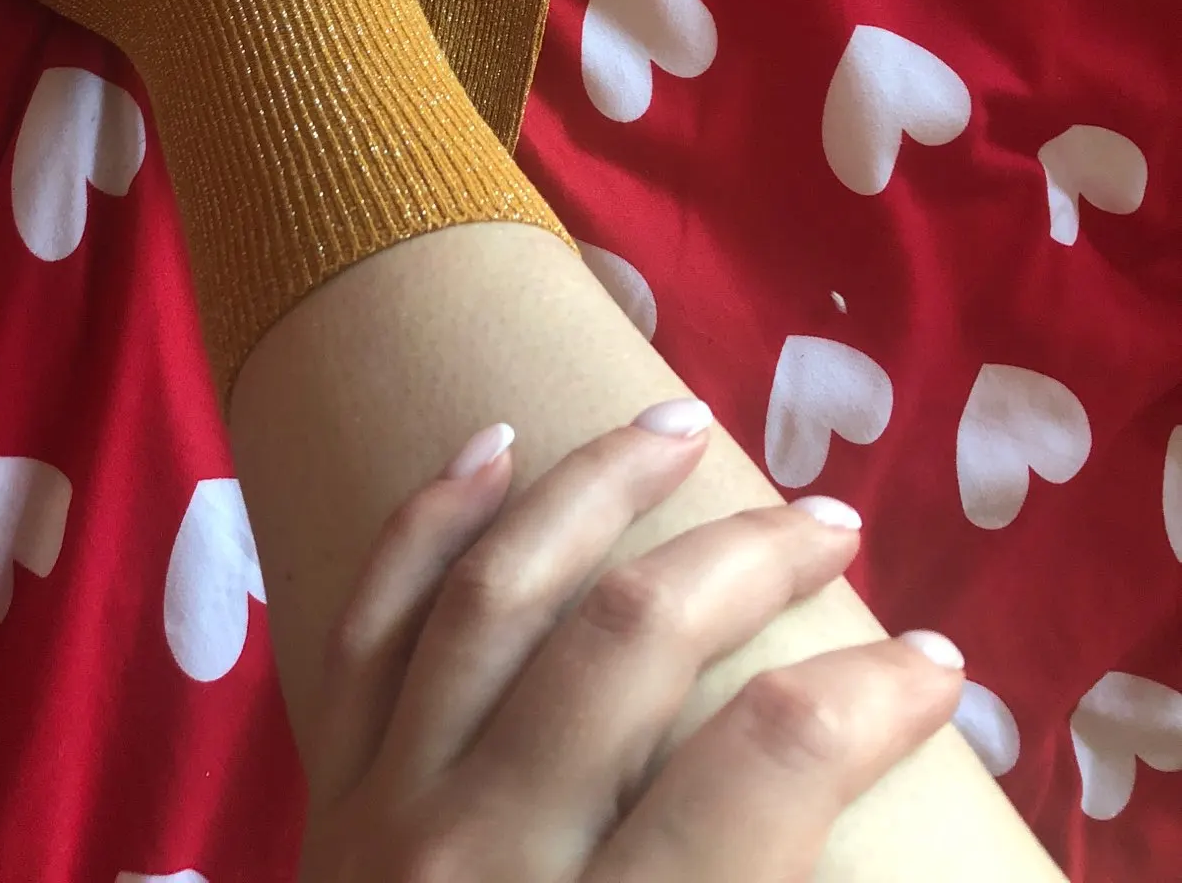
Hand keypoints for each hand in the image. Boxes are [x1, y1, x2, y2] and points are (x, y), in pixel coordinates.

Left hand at [297, 403, 963, 881]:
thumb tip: (836, 818)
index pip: (760, 772)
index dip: (867, 701)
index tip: (937, 669)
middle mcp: (485, 856)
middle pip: (626, 644)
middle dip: (748, 561)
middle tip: (835, 523)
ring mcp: (386, 811)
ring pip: (492, 595)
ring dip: (594, 490)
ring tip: (681, 423)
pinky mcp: (326, 792)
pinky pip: (367, 623)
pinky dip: (426, 521)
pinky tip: (490, 443)